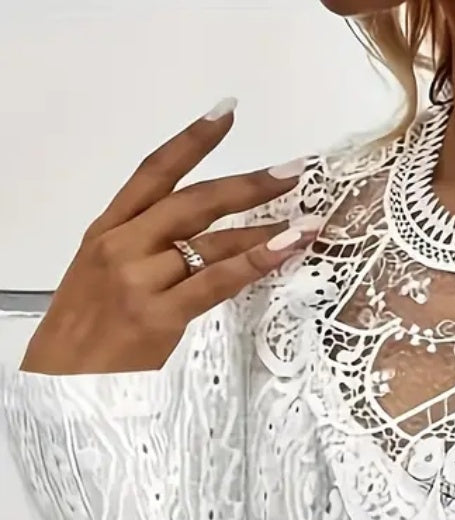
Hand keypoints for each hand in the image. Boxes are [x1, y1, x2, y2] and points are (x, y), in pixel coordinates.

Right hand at [21, 102, 319, 376]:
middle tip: (292, 173)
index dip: (192, 141)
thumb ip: (141, 250)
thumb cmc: (82, 332)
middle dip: (248, 185)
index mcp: (107, 230)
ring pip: (212, 242)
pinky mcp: (159, 316)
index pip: (153, 172)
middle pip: (194, 201)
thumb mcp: (99, 275)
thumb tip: (198, 240)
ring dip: (265, 230)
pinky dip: (254, 264)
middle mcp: (123, 246)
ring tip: (306, 222)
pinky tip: (284, 251)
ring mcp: (140, 279)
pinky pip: (216, 282)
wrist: (60, 381)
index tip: (227, 115)